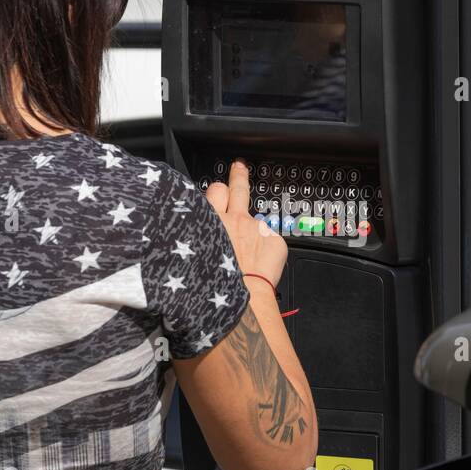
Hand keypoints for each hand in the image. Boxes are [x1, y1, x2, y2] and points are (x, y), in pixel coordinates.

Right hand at [205, 159, 286, 287]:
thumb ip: (204, 240)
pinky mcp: (274, 240)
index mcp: (210, 223)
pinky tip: (260, 267)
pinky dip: (267, 253)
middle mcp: (233, 220)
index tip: (217, 188)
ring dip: (253, 228)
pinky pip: (271, 242)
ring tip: (252, 246)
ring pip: (256, 218)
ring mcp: (256, 228)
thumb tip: (206, 242)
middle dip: (237, 177)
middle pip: (235, 188)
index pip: (212, 193)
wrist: (240, 301)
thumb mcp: (196, 257)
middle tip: (239, 168)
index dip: (215, 193)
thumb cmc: (214, 287)